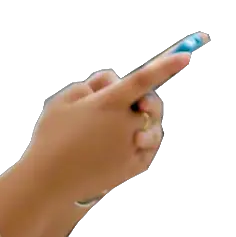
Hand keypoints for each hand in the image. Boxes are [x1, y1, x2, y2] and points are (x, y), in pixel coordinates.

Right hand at [22, 42, 194, 205]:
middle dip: (142, 100)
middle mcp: (125, 124)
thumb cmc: (52, 137)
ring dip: (143, 121)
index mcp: (108, 103)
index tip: (186, 55)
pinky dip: (140, 141)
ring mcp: (131, 147)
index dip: (166, 65)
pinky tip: (125, 143)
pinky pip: (148, 147)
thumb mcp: (63, 100)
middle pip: (149, 103)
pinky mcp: (134, 166)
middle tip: (128, 104)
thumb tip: (114, 82)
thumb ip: (92, 84)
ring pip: (152, 125)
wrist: (49, 182)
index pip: (143, 79)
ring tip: (123, 127)